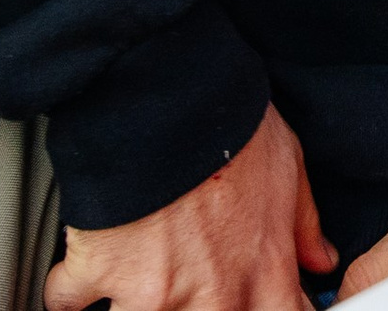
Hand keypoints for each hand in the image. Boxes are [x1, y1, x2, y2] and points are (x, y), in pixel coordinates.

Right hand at [48, 106, 332, 310]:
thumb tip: (319, 259)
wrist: (171, 99)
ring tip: (132, 278)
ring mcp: (153, 296)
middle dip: (189, 309)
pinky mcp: (98, 277)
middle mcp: (210, 297)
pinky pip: (68, 303)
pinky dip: (68, 290)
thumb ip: (303, 224)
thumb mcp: (288, 166)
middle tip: (179, 277)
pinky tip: (80, 272)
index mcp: (261, 272)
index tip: (253, 301)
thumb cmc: (233, 125)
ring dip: (126, 305)